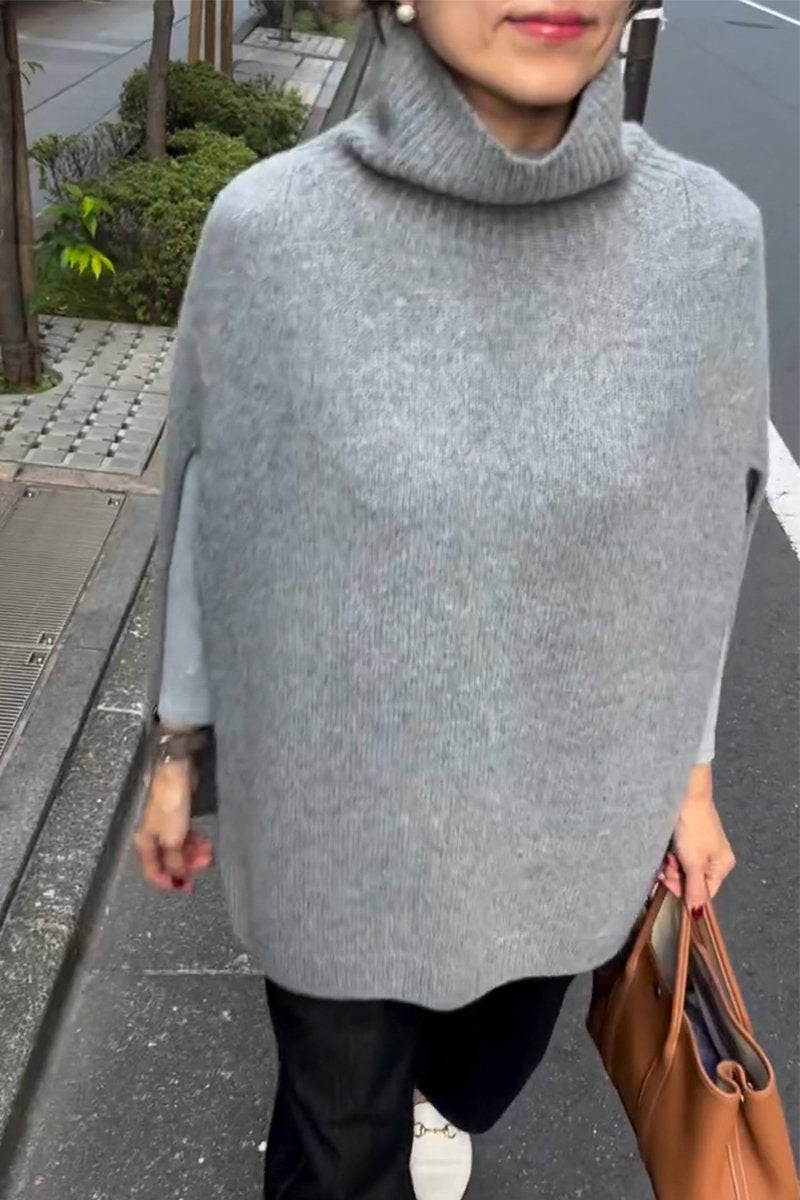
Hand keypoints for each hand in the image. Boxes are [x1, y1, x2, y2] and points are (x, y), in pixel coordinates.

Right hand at [134, 759, 212, 891]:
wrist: (176, 774)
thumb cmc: (170, 805)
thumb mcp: (172, 838)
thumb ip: (175, 861)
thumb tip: (178, 878)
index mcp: (144, 843)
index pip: (152, 872)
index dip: (169, 882)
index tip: (186, 888)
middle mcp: (152, 837)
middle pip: (168, 861)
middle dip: (186, 865)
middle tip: (204, 865)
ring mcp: (165, 826)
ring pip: (178, 849)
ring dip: (193, 854)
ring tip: (208, 852)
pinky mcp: (177, 817)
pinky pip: (185, 837)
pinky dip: (194, 842)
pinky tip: (205, 842)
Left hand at [661, 764, 735, 913]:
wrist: (686, 795)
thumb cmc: (693, 830)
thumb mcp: (694, 863)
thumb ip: (696, 889)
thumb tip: (697, 913)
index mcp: (722, 866)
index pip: (705, 893)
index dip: (686, 894)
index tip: (668, 885)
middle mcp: (715, 859)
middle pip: (693, 881)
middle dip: (676, 877)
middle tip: (667, 867)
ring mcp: (702, 848)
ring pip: (684, 869)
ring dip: (671, 867)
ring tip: (666, 856)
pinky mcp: (690, 838)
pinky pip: (680, 856)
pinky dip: (671, 856)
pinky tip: (665, 852)